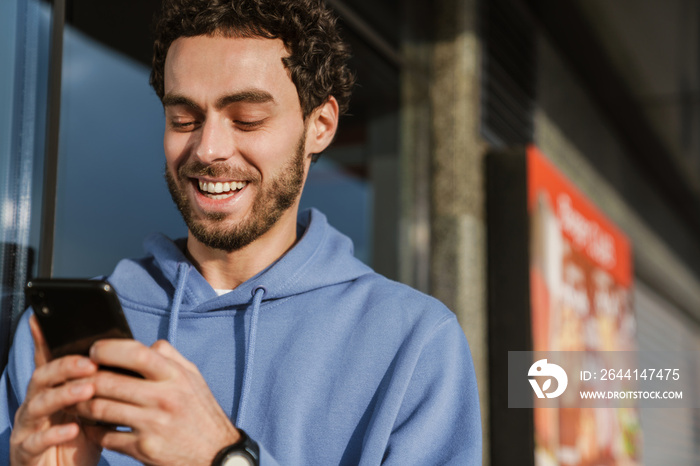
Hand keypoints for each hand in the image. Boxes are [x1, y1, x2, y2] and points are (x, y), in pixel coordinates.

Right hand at [10, 315, 101, 465]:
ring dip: (63, 395)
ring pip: (38, 405)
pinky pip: (35, 441)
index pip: (49, 359)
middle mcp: (36, 403)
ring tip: (87, 390)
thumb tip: (129, 357)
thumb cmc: (82, 439)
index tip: (43, 319)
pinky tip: (73, 429)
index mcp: (52, 389)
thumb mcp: (94, 407)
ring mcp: (28, 427)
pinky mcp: (26, 452)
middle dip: (65, 367)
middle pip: (42, 377)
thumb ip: (102, 384)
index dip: (44, 339)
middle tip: (90, 363)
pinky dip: (54, 434)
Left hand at [75, 339, 239, 465]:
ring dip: (81, 405)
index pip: (136, 353)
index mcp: (175, 376)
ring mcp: (153, 424)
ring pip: (101, 409)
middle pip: (109, 382)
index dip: (109, 349)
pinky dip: (93, 431)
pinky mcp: (144, 449)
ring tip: (76, 401)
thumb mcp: (193, 378)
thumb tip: (147, 344)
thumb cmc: (200, 411)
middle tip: (74, 378)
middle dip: (84, 378)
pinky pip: (106, 437)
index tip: (94, 350)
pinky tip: (90, 426)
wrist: (215, 453)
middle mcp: (164, 398)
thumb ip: (171, 357)